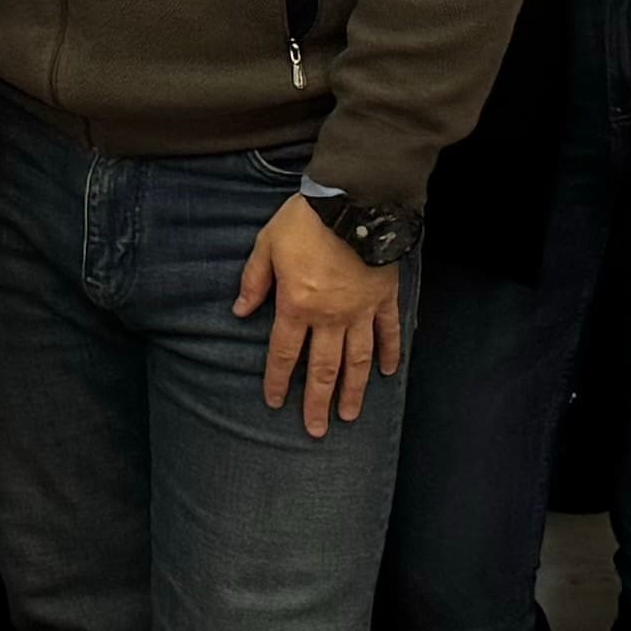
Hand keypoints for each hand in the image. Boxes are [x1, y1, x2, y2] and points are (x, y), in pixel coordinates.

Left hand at [234, 191, 399, 432]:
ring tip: (350, 415)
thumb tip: (240, 311)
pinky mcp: (384, 298)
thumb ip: (254, 281)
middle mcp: (330, 317)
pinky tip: (389, 373)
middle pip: (323, 368)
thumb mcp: (267, 245)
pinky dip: (390, 353)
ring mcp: (360, 310)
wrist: (354, 200)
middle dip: (318, 402)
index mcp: (297, 305)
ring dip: (354, 390)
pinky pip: (389, 332)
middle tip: (317, 430)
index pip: (285, 354)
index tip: (276, 403)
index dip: (279, 381)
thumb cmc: (306, 221)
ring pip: (357, 360)